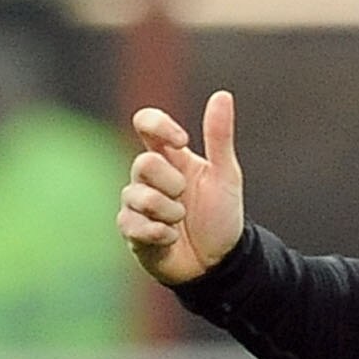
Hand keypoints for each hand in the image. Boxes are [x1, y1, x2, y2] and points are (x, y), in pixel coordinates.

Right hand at [119, 91, 244, 285]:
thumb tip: (222, 94)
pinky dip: (160, 233)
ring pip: (136, 195)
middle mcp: (148, 177)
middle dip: (171, 183)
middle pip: (143, 162)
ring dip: (169, 212)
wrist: (220, 264)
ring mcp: (137, 204)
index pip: (146, 123)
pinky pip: (133, 223)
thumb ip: (220, 137)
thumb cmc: (221, 217)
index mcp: (169, 157)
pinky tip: (172, 238)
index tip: (182, 141)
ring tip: (182, 222)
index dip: (159, 126)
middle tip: (186, 198)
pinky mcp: (132, 231)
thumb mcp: (226, 175)